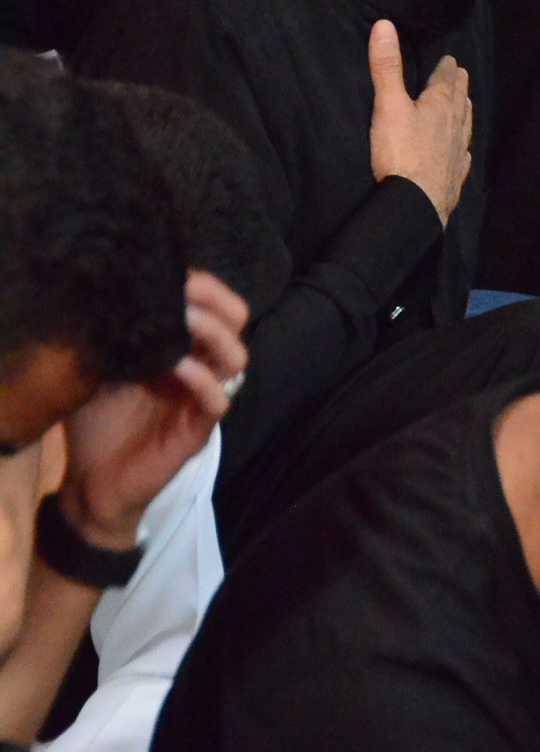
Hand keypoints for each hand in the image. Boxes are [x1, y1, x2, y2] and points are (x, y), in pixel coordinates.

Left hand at [58, 272, 248, 548]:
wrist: (91, 482)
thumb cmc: (95, 421)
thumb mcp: (100, 364)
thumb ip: (114, 332)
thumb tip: (113, 289)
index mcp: (181, 346)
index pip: (213, 302)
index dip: (202, 283)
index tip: (174, 269)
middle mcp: (199, 366)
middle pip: (236, 320)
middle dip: (215, 299)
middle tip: (185, 290)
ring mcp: (202, 397)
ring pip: (237, 357)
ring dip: (213, 334)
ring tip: (185, 321)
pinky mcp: (198, 429)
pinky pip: (220, 400)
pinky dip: (203, 381)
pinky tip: (178, 368)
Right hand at [368, 19, 472, 225]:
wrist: (416, 204)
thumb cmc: (401, 152)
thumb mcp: (388, 105)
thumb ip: (386, 67)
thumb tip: (385, 25)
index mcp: (440, 105)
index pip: (446, 79)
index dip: (447, 68)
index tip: (450, 59)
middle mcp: (455, 126)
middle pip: (460, 100)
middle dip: (458, 86)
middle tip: (460, 75)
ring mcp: (458, 153)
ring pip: (465, 126)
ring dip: (464, 112)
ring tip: (465, 104)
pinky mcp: (456, 177)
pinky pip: (463, 156)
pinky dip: (463, 148)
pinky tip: (464, 152)